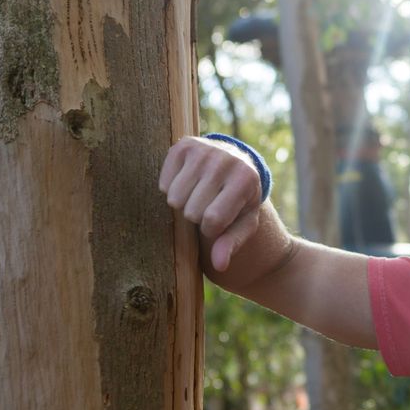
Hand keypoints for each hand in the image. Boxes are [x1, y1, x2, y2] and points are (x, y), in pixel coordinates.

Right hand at [160, 136, 262, 271]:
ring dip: (183, 203)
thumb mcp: (244, 223)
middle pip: (191, 210)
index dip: (211, 228)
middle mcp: (226, 160)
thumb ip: (232, 244)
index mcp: (246, 179)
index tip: (219, 221)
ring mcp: (204, 150)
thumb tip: (220, 265)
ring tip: (198, 195)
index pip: (212, 220)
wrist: (237, 164)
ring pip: (174, 198)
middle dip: (197, 216)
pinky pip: (164, 182)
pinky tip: (188, 183)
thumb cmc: (239, 201)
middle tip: (208, 205)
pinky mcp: (184, 145)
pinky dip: (171, 188)